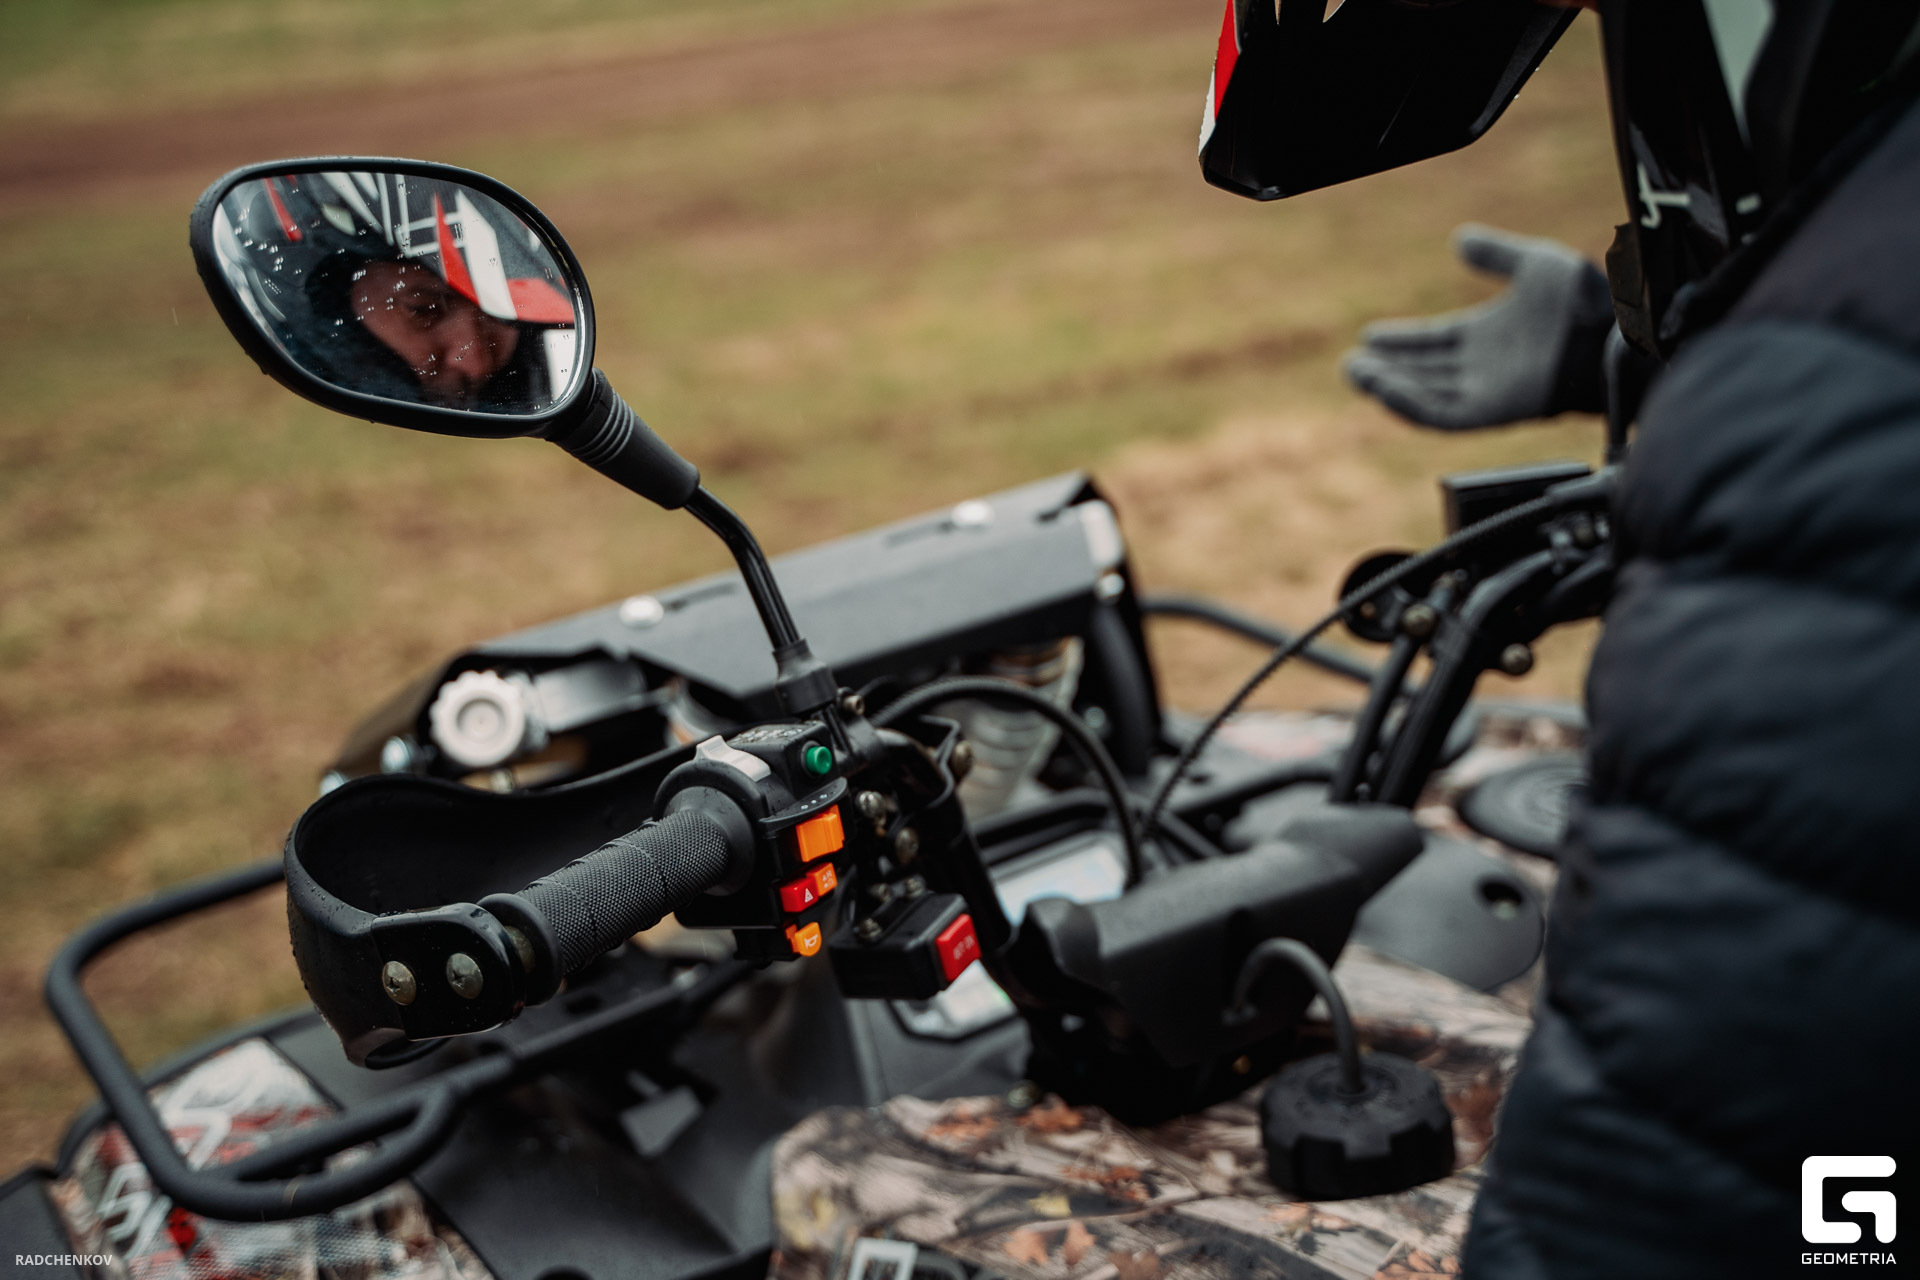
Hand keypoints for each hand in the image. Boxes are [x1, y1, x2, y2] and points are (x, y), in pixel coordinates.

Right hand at [1344, 224, 1613, 430]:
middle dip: (1386, 368)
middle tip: (1352, 362)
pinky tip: (1385, 387)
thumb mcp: (1534, 263)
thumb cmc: (1587, 299)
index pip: (1433, 341)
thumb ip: (1496, 253)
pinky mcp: (1489, 411)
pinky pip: (1440, 414)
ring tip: (1357, 373)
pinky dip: (1409, 403)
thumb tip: (1458, 238)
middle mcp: (1483, 367)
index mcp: (1488, 334)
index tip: (1370, 334)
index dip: (1402, 339)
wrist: (1612, 331)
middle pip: (1422, 371)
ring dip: (1389, 386)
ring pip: (1424, 394)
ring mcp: (1486, 390)